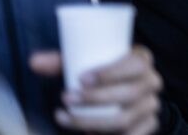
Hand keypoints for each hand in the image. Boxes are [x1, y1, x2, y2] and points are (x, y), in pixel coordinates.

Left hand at [30, 47, 161, 134]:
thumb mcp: (87, 63)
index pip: (135, 65)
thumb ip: (62, 62)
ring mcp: (151, 105)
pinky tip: (86, 134)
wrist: (124, 93)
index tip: (81, 79)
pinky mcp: (148, 126)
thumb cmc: (103, 75)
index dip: (110, 73)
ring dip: (92, 121)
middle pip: (130, 93)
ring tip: (66, 118)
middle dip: (95, 99)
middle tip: (67, 99)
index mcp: (142, 60)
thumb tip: (34, 62)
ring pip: (125, 119)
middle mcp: (152, 81)